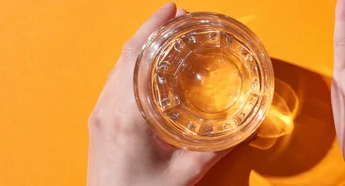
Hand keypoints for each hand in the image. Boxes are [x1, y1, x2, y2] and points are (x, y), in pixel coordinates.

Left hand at [87, 3, 229, 185]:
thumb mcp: (186, 175)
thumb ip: (217, 149)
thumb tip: (244, 128)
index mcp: (126, 115)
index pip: (136, 56)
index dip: (153, 28)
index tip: (172, 10)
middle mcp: (107, 109)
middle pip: (126, 55)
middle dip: (152, 31)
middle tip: (178, 19)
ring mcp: (99, 115)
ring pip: (118, 67)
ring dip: (142, 47)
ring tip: (168, 37)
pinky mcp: (100, 123)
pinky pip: (115, 82)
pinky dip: (134, 65)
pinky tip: (151, 69)